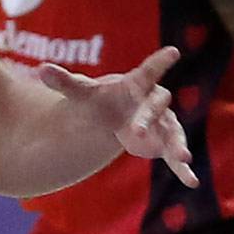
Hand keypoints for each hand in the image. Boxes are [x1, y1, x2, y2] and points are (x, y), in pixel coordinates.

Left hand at [38, 45, 196, 185]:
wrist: (111, 116)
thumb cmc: (99, 100)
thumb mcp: (81, 93)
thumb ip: (64, 82)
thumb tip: (40, 69)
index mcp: (135, 85)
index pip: (148, 71)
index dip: (160, 62)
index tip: (173, 52)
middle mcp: (152, 102)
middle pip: (156, 107)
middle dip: (148, 118)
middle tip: (136, 132)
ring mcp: (161, 123)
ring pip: (173, 131)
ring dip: (177, 144)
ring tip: (183, 157)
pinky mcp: (163, 143)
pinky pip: (174, 155)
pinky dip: (183, 169)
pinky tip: (192, 182)